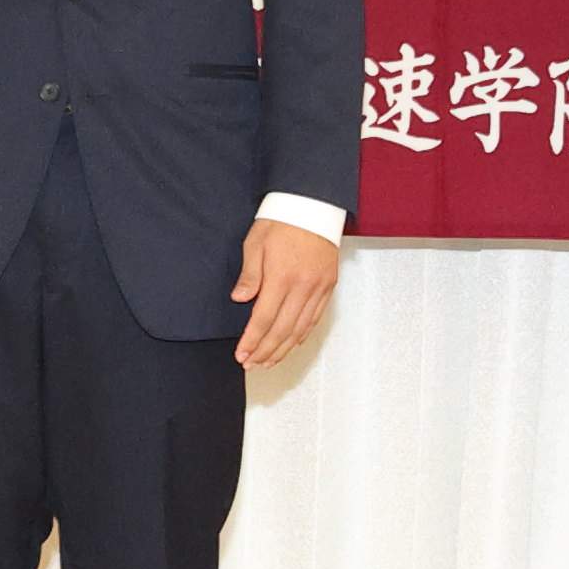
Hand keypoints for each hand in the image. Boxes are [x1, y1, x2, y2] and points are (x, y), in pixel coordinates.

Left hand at [232, 219, 339, 368]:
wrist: (312, 205)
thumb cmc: (280, 221)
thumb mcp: (255, 243)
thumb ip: (249, 275)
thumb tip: (240, 300)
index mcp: (281, 276)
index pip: (263, 318)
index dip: (252, 341)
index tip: (241, 354)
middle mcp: (303, 286)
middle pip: (282, 330)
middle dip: (265, 351)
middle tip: (251, 364)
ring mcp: (318, 287)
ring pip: (301, 328)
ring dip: (283, 349)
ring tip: (268, 362)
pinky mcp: (328, 285)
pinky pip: (315, 318)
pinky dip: (302, 335)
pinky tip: (291, 344)